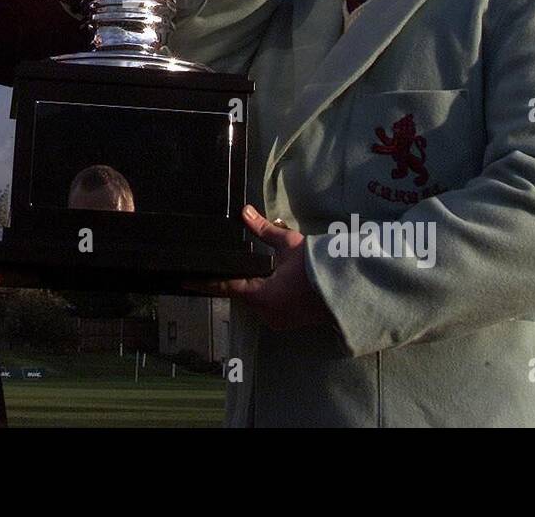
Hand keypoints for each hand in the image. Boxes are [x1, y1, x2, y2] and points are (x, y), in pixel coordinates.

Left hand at [185, 205, 333, 330]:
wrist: (349, 290)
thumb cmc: (317, 267)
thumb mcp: (288, 245)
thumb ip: (264, 230)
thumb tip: (245, 211)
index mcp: (261, 296)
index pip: (225, 287)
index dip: (204, 283)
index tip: (185, 281)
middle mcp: (266, 313)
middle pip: (241, 294)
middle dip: (237, 279)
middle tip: (226, 264)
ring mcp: (278, 321)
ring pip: (256, 301)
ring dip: (255, 287)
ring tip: (256, 270)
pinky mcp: (289, 323)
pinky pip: (269, 307)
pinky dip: (267, 295)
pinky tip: (272, 282)